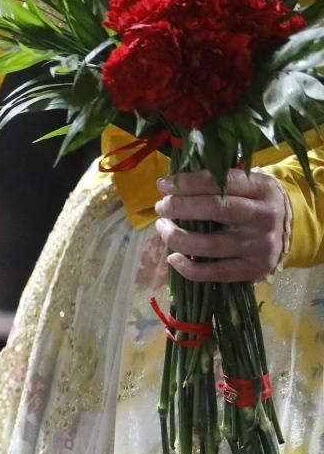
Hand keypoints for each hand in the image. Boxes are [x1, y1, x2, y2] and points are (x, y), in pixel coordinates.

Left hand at [154, 169, 286, 282]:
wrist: (291, 233)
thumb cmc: (256, 204)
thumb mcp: (249, 186)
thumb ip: (220, 182)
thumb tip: (175, 182)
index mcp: (263, 188)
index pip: (224, 182)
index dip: (190, 183)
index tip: (165, 185)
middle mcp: (264, 216)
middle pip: (217, 209)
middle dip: (181, 207)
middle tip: (162, 207)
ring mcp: (259, 245)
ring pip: (210, 245)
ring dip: (177, 237)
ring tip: (162, 228)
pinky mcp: (252, 269)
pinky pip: (215, 272)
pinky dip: (188, 268)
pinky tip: (172, 258)